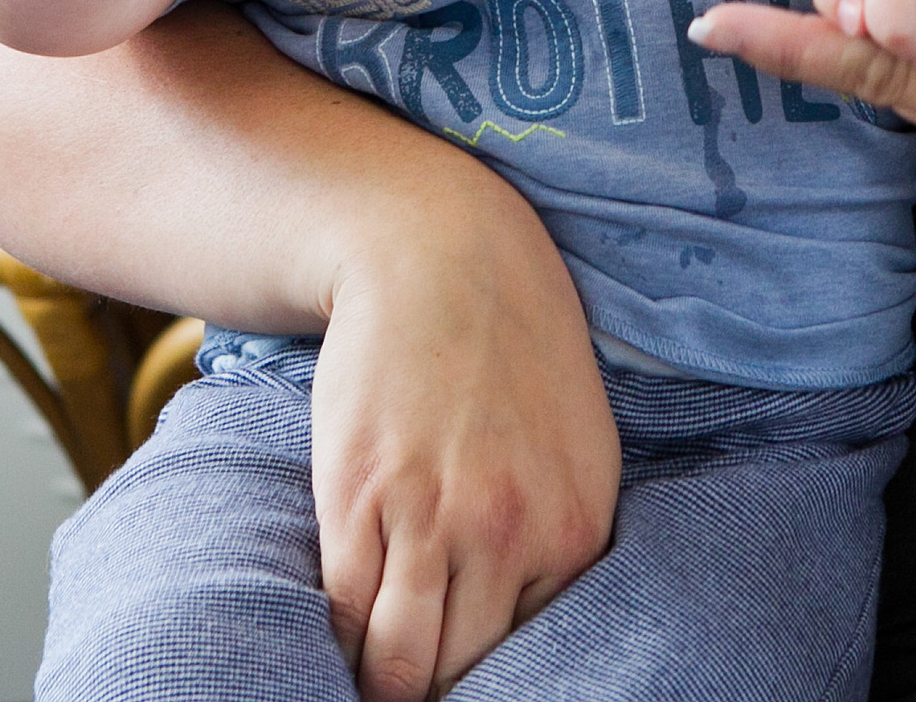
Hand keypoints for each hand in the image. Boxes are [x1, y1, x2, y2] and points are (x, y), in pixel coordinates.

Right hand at [303, 201, 621, 700]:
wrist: (438, 257)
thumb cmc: (509, 350)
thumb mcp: (575, 448)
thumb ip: (556, 539)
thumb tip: (523, 630)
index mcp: (575, 530)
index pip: (528, 655)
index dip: (486, 673)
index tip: (459, 672)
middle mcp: (513, 534)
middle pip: (464, 672)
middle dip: (434, 687)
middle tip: (411, 682)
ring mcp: (435, 519)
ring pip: (400, 664)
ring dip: (381, 680)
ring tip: (370, 674)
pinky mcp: (361, 498)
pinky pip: (347, 612)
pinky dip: (339, 640)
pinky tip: (340, 635)